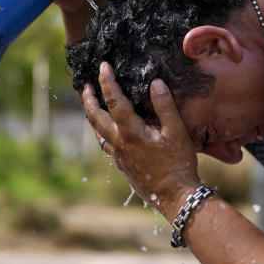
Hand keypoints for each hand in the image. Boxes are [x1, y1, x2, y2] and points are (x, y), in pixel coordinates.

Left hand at [82, 62, 200, 217]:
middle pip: (96, 117)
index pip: (114, 101)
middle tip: (85, 85)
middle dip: (88, 99)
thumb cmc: (178, 164)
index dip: (107, 82)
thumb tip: (155, 83)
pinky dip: (102, 130)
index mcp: (131, 133)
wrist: (175, 196)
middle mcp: (120, 144)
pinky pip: (106, 144)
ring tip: (92, 104)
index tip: (103, 66)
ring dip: (92, 115)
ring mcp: (119, 156)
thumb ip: (165, 106)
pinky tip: (109, 129)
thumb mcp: (177, 133)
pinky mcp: (123, 165)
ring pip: (98, 132)